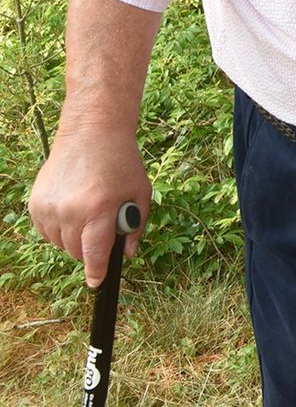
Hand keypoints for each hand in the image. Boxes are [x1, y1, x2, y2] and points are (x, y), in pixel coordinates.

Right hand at [29, 125, 150, 287]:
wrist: (91, 133)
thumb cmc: (121, 161)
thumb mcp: (140, 191)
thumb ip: (136, 226)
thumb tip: (125, 255)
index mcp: (98, 208)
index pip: (94, 253)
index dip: (97, 271)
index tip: (97, 282)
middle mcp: (69, 210)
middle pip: (77, 251)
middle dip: (91, 248)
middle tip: (102, 227)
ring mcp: (49, 207)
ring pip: (60, 244)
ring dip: (74, 238)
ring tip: (89, 212)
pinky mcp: (35, 203)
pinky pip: (46, 232)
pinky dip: (59, 229)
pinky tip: (73, 209)